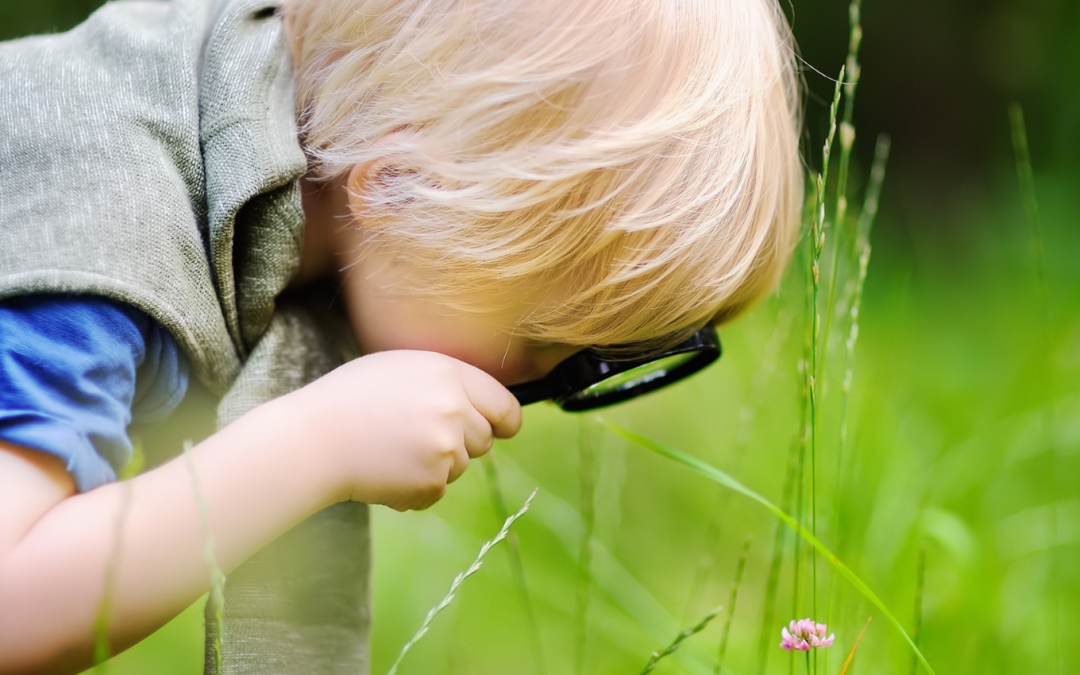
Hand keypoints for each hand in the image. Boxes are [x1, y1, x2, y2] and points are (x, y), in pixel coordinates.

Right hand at [288, 350, 521, 510]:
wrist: (313, 440)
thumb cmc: (350, 398)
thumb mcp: (403, 368)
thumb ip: (447, 383)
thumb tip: (484, 407)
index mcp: (450, 374)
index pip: (504, 405)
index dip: (505, 420)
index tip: (501, 428)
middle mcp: (455, 410)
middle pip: (484, 439)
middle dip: (461, 442)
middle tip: (416, 436)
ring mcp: (446, 449)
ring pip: (460, 467)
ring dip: (436, 465)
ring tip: (393, 450)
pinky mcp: (431, 482)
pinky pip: (437, 490)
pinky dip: (417, 488)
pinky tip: (386, 470)